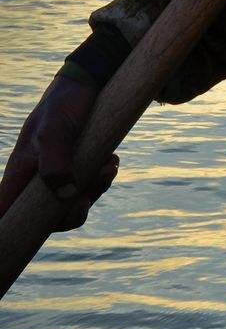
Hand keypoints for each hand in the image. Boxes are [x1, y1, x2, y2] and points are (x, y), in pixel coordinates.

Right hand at [0, 74, 118, 230]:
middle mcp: (37, 178)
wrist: (90, 82)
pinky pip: (90, 187)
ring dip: (94, 190)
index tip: (12, 247)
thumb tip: (65, 196)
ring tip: (109, 165)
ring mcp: (59, 174)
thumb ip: (55, 162)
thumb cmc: (64, 103)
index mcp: (20, 172)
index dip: (9, 230)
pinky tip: (112, 161)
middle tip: (92, 189)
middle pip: (48, 217)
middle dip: (73, 211)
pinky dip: (102, 179)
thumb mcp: (55, 129)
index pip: (6, 211)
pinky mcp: (80, 167)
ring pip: (74, 203)